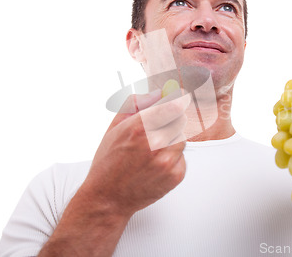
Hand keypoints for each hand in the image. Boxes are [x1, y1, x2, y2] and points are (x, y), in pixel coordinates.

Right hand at [80, 89, 190, 217]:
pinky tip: (155, 164)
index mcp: (140, 127)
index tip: (179, 98)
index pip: (176, 104)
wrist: (108, 197)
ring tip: (152, 150)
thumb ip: (136, 104)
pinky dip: (173, 158)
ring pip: (183, 138)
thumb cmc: (109, 162)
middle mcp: (156, 143)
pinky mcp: (176, 175)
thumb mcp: (115, 126)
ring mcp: (168, 161)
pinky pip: (183, 157)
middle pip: (182, 120)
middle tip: (158, 129)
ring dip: (172, 140)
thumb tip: (158, 92)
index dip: (179, 100)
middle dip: (172, 121)